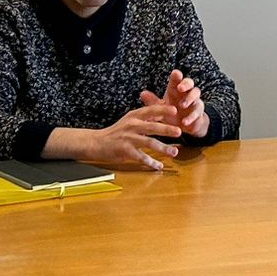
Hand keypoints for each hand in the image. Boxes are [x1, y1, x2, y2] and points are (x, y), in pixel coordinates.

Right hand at [59, 101, 182, 170]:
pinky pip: (141, 157)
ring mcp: (128, 138)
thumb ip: (145, 117)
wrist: (97, 142)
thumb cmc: (117, 131)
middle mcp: (132, 126)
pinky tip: (159, 166)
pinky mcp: (125, 151)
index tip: (175, 110)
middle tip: (179, 132)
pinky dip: (151, 162)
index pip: (150, 110)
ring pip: (149, 143)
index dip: (163, 109)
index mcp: (134, 116)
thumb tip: (163, 113)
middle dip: (167, 129)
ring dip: (163, 148)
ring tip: (174, 152)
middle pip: (152, 127)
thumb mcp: (130, 120)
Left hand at [142, 69, 208, 139]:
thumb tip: (142, 93)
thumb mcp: (161, 108)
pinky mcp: (198, 113)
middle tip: (180, 88)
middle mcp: (186, 93)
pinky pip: (197, 112)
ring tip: (182, 105)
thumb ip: (153, 101)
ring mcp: (194, 101)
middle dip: (186, 84)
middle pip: (190, 82)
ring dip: (189, 99)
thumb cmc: (171, 112)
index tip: (175, 73)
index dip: (177, 76)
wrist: (184, 126)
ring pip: (196, 94)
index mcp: (175, 90)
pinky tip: (184, 121)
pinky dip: (191, 117)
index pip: (177, 80)